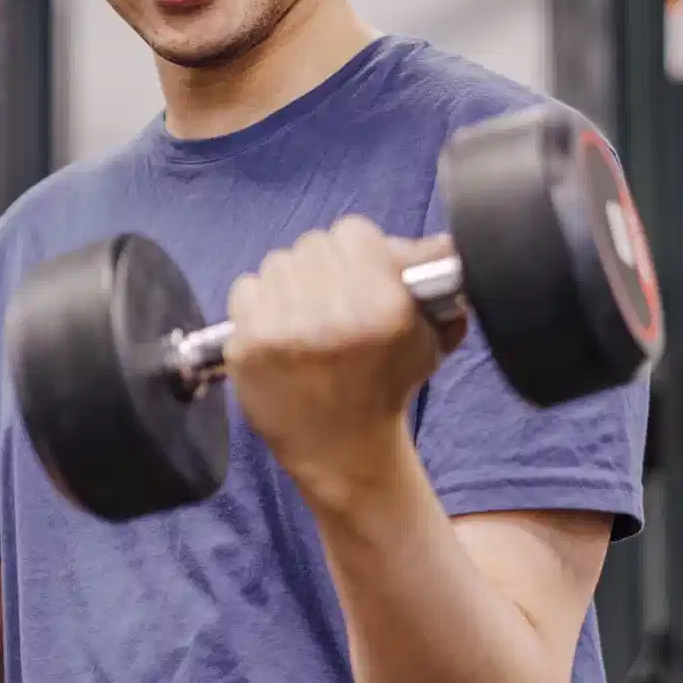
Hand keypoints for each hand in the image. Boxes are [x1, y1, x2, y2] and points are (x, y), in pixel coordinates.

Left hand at [223, 217, 462, 505]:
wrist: (344, 451)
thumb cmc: (387, 387)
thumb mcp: (428, 335)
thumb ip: (432, 278)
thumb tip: (437, 241)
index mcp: (384, 306)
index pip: (353, 232)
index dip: (358, 251)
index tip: (361, 274)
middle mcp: (335, 316)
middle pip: (312, 244)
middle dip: (324, 268)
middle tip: (332, 300)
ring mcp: (286, 332)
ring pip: (278, 263)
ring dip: (290, 284)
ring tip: (305, 318)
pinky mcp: (249, 347)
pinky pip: (245, 288)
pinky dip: (258, 303)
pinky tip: (278, 330)